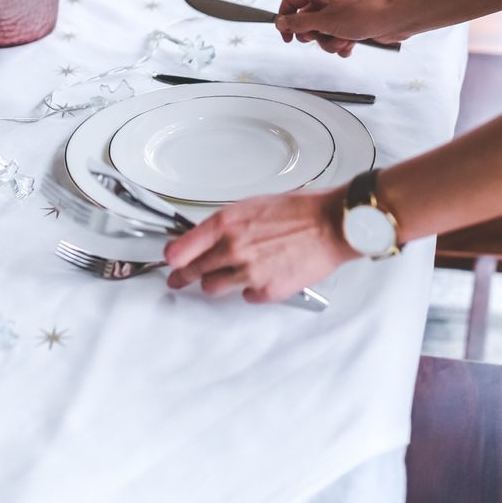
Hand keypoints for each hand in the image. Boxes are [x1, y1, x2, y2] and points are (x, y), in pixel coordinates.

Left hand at [164, 187, 357, 302]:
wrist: (331, 224)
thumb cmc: (299, 210)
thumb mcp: (253, 206)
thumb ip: (228, 224)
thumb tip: (212, 236)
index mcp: (227, 223)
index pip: (181, 248)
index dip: (173, 257)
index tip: (170, 261)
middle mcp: (233, 249)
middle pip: (194, 271)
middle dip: (184, 276)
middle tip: (178, 279)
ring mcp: (249, 272)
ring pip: (214, 288)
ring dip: (216, 282)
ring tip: (224, 276)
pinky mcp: (266, 291)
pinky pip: (245, 296)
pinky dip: (249, 288)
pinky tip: (259, 276)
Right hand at [275, 0, 408, 56]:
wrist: (394, 18)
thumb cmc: (364, 13)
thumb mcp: (325, 21)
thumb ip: (299, 23)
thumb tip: (281, 22)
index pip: (291, 0)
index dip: (285, 18)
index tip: (286, 36)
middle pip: (306, 20)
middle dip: (313, 35)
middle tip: (320, 36)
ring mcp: (341, 12)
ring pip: (322, 33)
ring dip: (329, 42)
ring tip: (342, 40)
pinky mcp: (352, 24)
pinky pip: (337, 37)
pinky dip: (341, 44)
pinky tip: (351, 44)